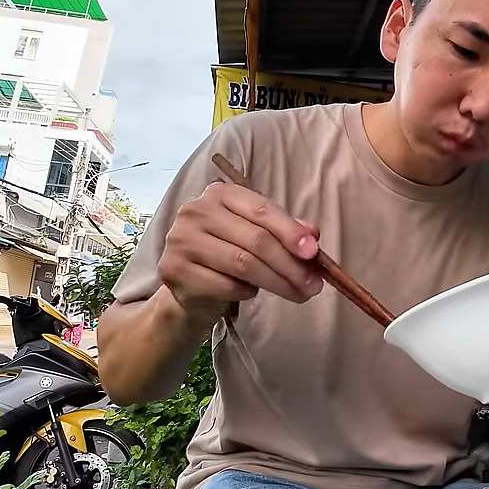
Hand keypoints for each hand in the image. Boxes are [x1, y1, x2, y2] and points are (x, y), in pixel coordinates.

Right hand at [159, 181, 323, 317]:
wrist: (188, 286)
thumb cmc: (227, 254)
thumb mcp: (256, 235)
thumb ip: (284, 231)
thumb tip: (312, 236)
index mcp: (220, 194)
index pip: (262, 209)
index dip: (291, 232)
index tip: (313, 253)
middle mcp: (196, 211)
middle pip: (257, 240)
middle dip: (291, 265)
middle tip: (313, 285)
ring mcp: (181, 240)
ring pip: (244, 264)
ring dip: (278, 283)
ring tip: (299, 294)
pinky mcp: (174, 270)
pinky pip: (226, 285)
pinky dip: (247, 292)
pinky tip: (252, 293)